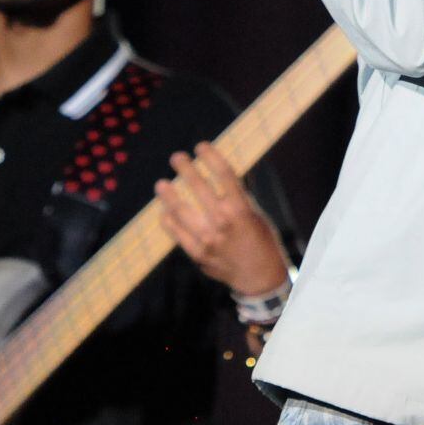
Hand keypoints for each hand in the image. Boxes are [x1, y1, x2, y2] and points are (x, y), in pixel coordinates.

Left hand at [155, 142, 290, 295]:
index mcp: (241, 209)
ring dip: (169, 194)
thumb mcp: (256, 215)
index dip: (210, 156)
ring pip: (180, 210)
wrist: (259, 278)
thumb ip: (238, 196)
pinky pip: (176, 232)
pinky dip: (169, 220)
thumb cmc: (261, 241)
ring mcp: (207, 238)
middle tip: (176, 157)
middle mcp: (223, 221)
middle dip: (185, 168)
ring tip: (161, 184)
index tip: (201, 146)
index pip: (223, 174)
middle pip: (198, 186)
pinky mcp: (197, 253)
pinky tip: (165, 211)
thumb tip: (222, 173)